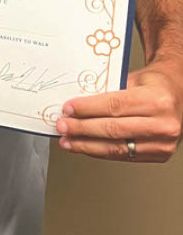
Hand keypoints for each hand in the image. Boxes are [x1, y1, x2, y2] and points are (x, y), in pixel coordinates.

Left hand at [56, 64, 182, 161]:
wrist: (177, 94)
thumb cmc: (152, 84)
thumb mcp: (132, 79)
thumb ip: (107, 90)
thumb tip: (75, 103)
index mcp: (156, 100)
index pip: (114, 106)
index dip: (87, 108)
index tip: (67, 109)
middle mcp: (163, 124)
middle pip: (113, 129)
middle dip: (82, 129)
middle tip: (62, 127)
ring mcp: (163, 143)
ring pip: (117, 147)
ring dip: (87, 146)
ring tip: (68, 142)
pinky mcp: (159, 155)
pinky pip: (124, 155)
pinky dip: (101, 152)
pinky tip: (85, 147)